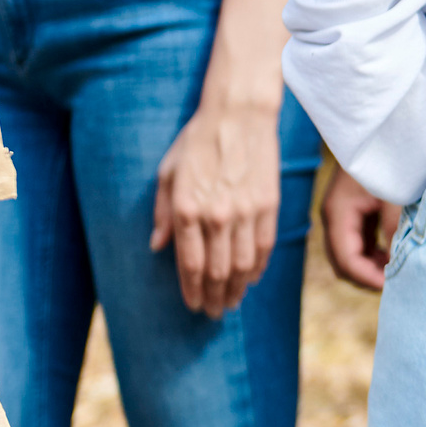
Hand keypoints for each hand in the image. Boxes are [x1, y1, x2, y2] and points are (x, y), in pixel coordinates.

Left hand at [151, 96, 281, 316]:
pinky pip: (264, 245)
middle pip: (218, 271)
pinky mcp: (268, 203)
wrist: (239, 114)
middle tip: (214, 312)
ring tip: (233, 302)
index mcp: (186, 209)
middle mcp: (215, 215)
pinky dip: (259, 266)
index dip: (191, 290)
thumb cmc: (197, 140)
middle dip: (215, 297)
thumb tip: (157, 246)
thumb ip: (162, 212)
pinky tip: (253, 277)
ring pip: (243, 264)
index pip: (189, 264)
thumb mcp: (167, 172)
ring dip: (238, 288)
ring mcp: (245, 211)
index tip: (193, 305)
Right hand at [319, 166, 400, 291]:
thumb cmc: (390, 158)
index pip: (346, 260)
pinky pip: (360, 242)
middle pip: (344, 263)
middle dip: (368, 276)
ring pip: (351, 254)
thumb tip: (397, 264)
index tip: (392, 285)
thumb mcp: (395, 194)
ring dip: (372, 266)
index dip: (368, 277)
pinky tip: (394, 253)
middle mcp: (335, 217)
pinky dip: (374, 253)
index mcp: (339, 213)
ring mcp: (343, 215)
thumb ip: (394, 229)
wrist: (385, 129)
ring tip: (399, 269)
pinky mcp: (354, 211)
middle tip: (397, 283)